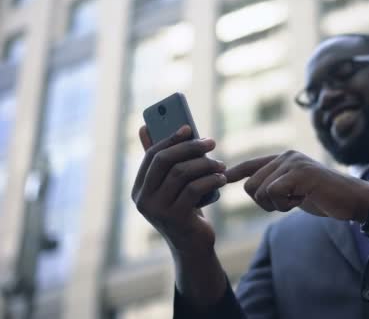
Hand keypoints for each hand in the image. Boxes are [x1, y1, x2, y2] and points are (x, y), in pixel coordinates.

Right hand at [131, 125, 226, 252]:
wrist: (193, 246)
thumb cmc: (186, 210)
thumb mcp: (174, 187)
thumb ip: (163, 162)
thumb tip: (145, 127)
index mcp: (140, 188)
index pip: (152, 155)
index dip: (170, 138)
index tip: (189, 128)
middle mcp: (143, 199)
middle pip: (165, 161)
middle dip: (190, 147)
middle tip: (211, 142)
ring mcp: (157, 210)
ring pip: (181, 173)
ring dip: (205, 164)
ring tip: (221, 165)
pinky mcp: (175, 218)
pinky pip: (194, 189)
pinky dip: (211, 179)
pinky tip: (222, 179)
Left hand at [224, 150, 368, 220]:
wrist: (352, 199)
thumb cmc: (324, 197)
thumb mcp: (296, 189)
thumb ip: (278, 185)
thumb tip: (254, 188)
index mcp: (284, 159)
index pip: (252, 165)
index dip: (236, 172)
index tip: (224, 178)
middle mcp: (286, 157)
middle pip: (251, 185)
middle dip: (264, 203)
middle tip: (288, 203)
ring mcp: (293, 163)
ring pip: (261, 191)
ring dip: (277, 205)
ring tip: (298, 200)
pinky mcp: (300, 173)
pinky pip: (274, 193)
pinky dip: (285, 204)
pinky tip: (302, 200)